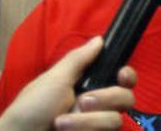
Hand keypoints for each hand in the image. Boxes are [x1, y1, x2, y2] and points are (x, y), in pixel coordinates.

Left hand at [0, 36, 136, 130]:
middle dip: (105, 98)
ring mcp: (96, 125)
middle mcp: (98, 106)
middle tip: (82, 101)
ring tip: (60, 123)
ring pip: (115, 120)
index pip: (123, 79)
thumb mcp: (54, 78)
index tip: (120, 75)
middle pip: (126, 98)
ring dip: (86, 121)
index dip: (128, 76)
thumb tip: (99, 39)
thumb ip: (79, 59)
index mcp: (90, 85)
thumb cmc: (32, 106)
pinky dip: (85, 130)